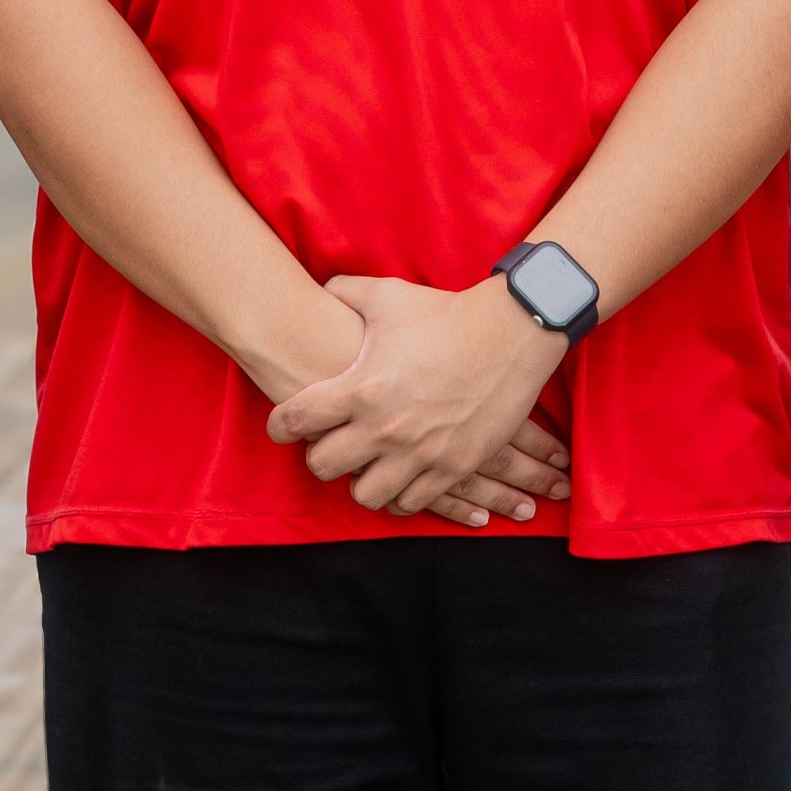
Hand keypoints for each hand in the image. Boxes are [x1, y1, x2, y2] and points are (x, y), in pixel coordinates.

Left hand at [271, 273, 573, 524]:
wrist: (511, 333)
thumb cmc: (446, 313)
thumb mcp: (388, 296)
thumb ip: (345, 292)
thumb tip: (324, 287)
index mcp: (360, 388)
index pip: (295, 420)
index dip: (280, 426)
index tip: (282, 427)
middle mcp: (384, 427)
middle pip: (323, 467)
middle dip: (321, 457)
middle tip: (329, 446)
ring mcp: (419, 452)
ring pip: (366, 495)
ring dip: (362, 481)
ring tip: (367, 466)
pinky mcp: (453, 467)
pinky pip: (412, 503)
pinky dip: (402, 494)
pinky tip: (401, 478)